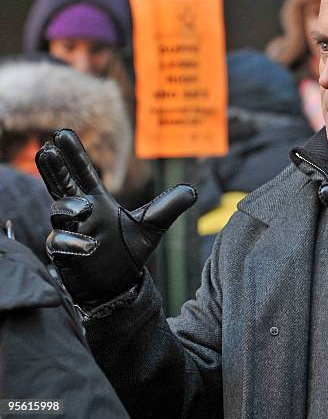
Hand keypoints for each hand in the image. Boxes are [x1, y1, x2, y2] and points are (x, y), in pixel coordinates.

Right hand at [35, 129, 196, 309]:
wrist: (119, 285)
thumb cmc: (129, 252)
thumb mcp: (152, 227)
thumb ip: (168, 207)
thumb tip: (191, 190)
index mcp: (98, 202)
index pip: (83, 173)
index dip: (73, 155)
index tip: (61, 133)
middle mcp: (80, 213)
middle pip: (62, 185)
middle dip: (53, 168)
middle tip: (46, 150)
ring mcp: (69, 232)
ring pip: (60, 212)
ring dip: (68, 207)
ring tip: (83, 209)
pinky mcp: (64, 254)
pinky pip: (61, 243)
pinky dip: (72, 242)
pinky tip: (88, 246)